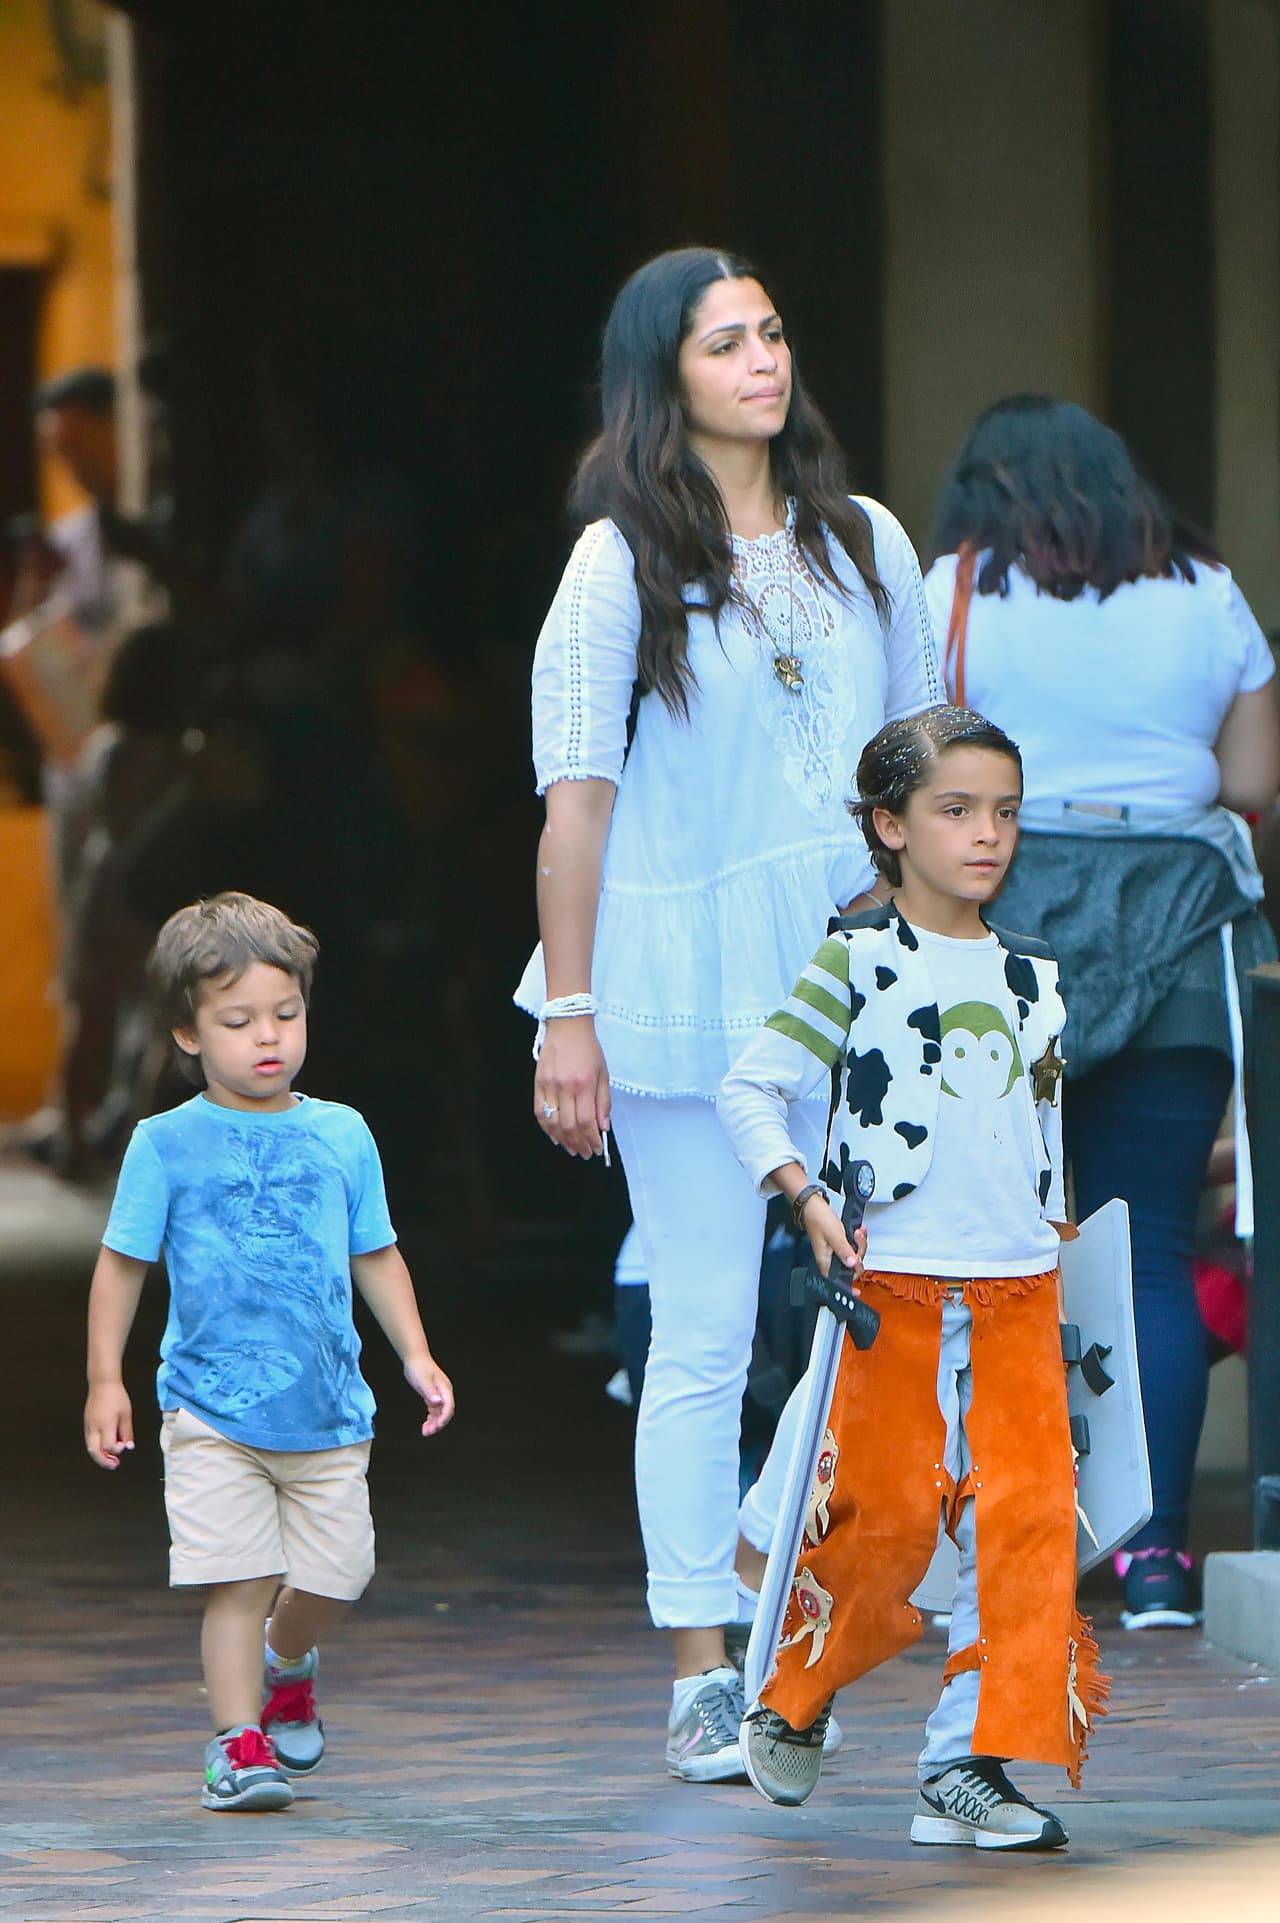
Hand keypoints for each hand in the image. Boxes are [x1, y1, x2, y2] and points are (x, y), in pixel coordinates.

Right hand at [85, 1384, 134, 1467]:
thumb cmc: (116, 1396)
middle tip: (114, 1465)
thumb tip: (129, 1446)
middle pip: (94, 1451)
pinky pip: (89, 1440)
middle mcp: (94, 1427)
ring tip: (110, 1459)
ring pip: (90, 1447)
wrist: (103, 1384)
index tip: (124, 1447)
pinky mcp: (86, 1424)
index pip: (108, 1446)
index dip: (117, 1450)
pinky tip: (104, 1448)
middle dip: (104, 1461)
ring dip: (99, 1456)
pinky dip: (96, 1448)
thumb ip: (127, 1432)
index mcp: (106, 1424)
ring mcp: (88, 1426)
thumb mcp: (126, 1414)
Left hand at [404, 1353, 454, 1436]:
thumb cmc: (419, 1367)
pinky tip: (425, 1424)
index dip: (444, 1418)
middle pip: (446, 1412)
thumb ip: (430, 1392)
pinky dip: (431, 1419)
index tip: (436, 1427)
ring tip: (425, 1431)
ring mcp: (439, 1394)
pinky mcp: (433, 1396)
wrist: (415, 1358)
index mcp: (445, 1388)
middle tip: (428, 1432)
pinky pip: (435, 1411)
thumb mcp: (423, 1380)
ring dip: (434, 1423)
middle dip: (439, 1424)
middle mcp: (444, 1392)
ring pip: (440, 1413)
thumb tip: (437, 1402)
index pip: (449, 1406)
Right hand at [534, 1015, 610, 1158]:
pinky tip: (555, 1136)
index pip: (587, 1121)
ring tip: (572, 1149)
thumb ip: (604, 1101)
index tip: (597, 1149)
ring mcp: (549, 1086)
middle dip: (579, 1144)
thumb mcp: (604, 1072)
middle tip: (586, 1153)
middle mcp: (565, 1087)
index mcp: (585, 1084)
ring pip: (553, 1123)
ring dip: (563, 1140)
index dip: (592, 1139)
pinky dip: (546, 1128)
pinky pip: (539, 1112)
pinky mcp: (538, 1083)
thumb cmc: (589, 1048)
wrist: (567, 1025)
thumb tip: (603, 1127)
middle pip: (569, 1126)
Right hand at [801, 1196, 866, 1284]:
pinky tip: (857, 1231)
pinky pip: (852, 1247)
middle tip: (857, 1240)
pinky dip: (857, 1240)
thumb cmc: (817, 1218)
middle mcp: (830, 1259)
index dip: (847, 1287)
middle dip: (859, 1254)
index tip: (856, 1292)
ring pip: (854, 1256)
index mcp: (825, 1261)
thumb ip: (844, 1251)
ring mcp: (835, 1252)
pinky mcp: (839, 1244)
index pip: (837, 1281)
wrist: (813, 1205)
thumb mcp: (834, 1235)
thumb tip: (853, 1265)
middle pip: (851, 1267)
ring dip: (859, 1244)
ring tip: (857, 1232)